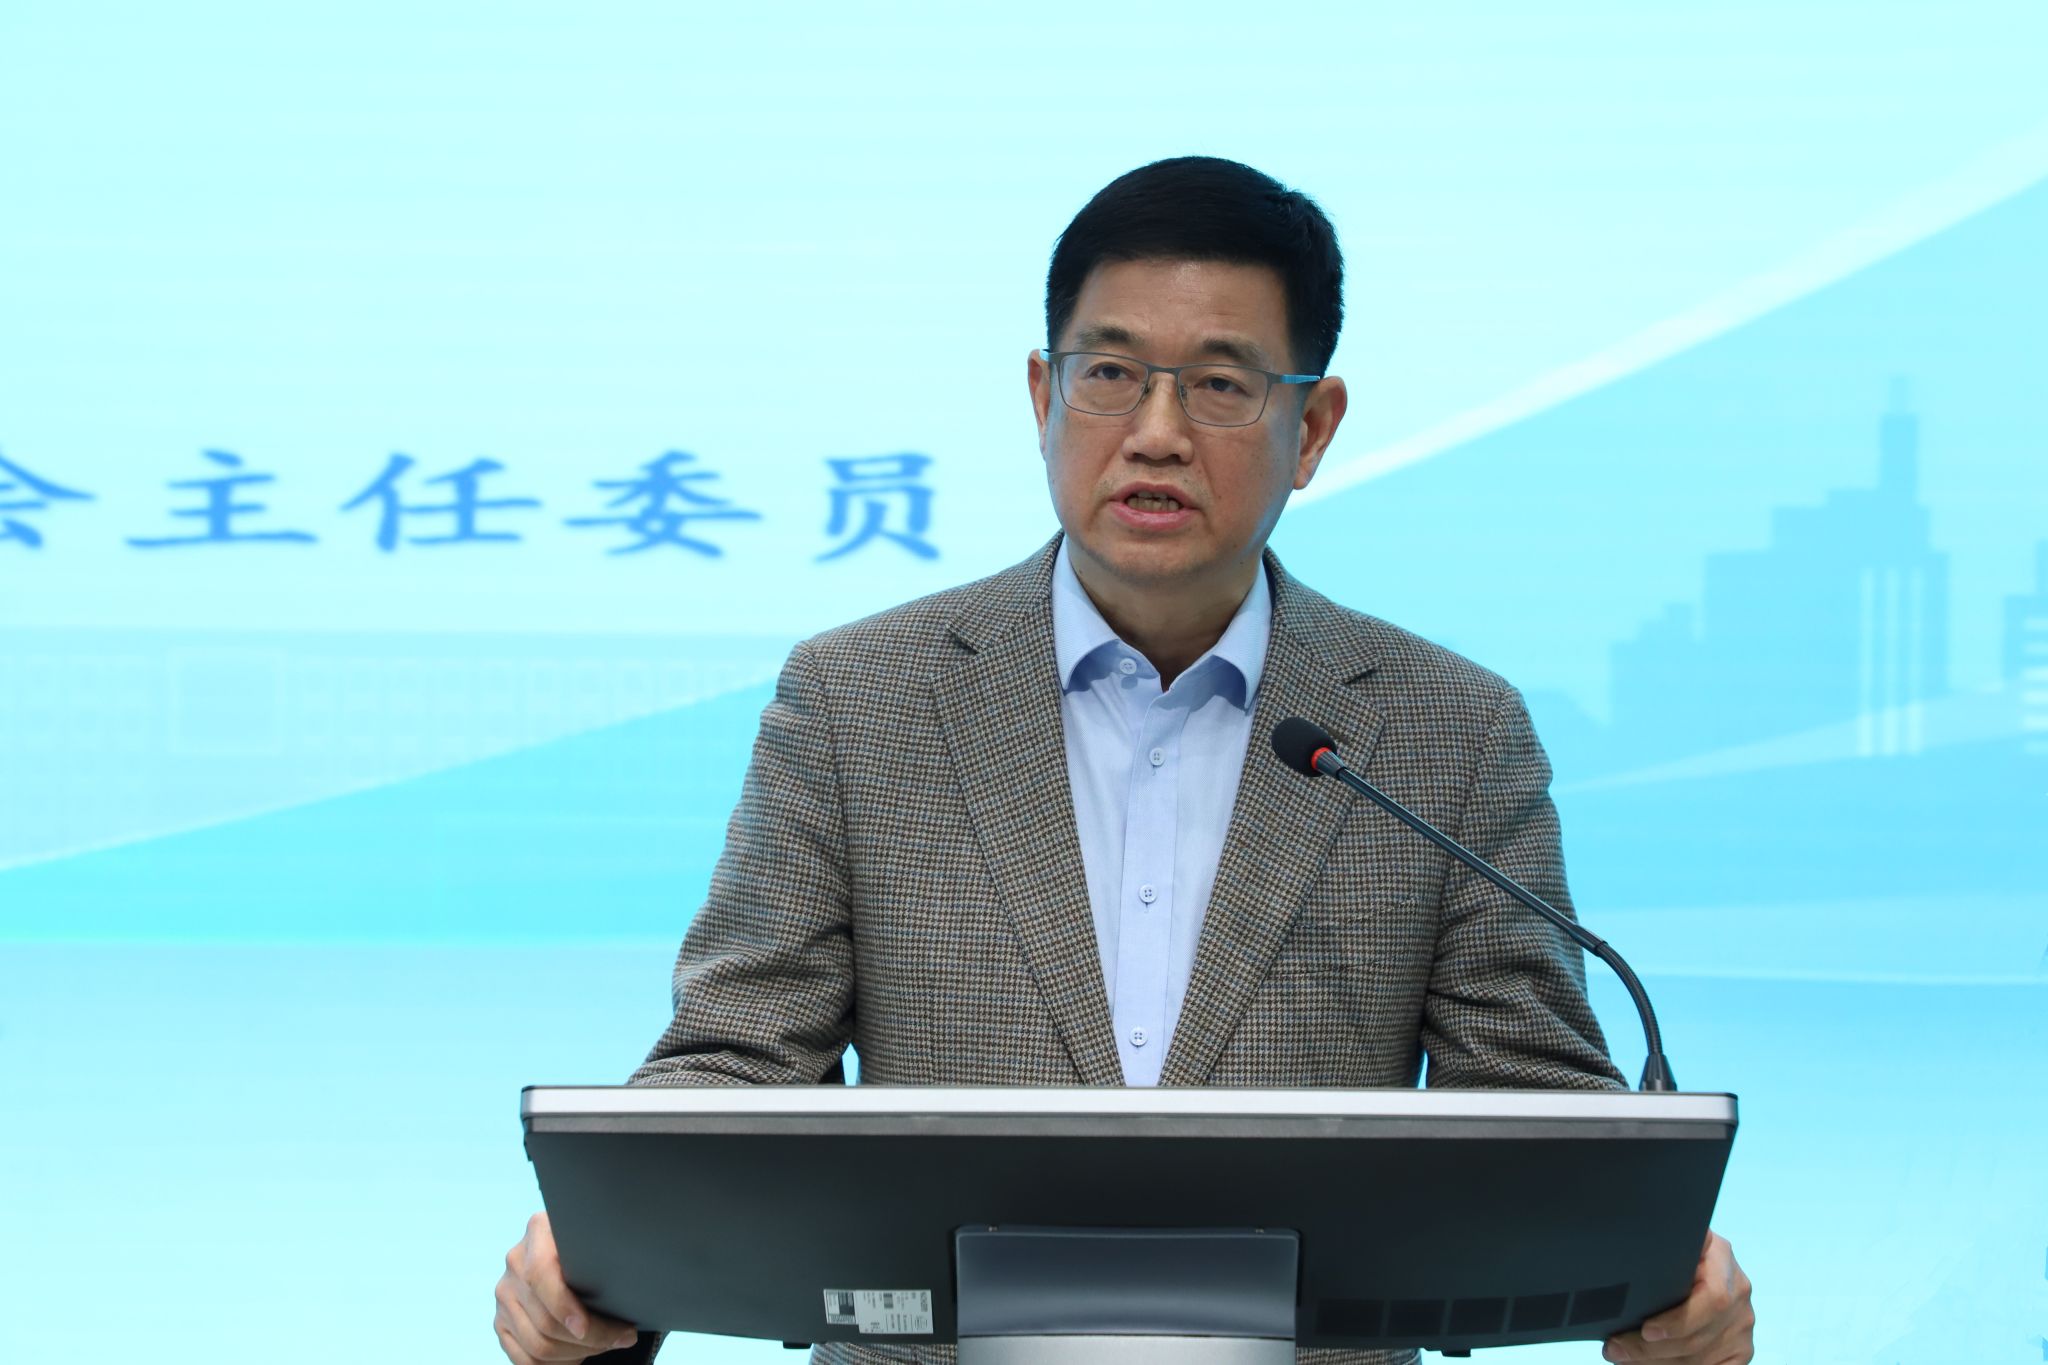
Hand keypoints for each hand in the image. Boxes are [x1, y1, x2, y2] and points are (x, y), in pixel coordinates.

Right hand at [495, 1211, 640, 1362]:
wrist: (569, 1249)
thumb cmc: (596, 1245)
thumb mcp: (598, 1238)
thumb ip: (603, 1255)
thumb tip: (628, 1299)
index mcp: (539, 1231)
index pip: (541, 1275)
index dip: (564, 1306)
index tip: (585, 1327)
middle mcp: (516, 1261)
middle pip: (545, 1319)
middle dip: (589, 1338)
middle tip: (623, 1337)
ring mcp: (505, 1293)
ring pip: (537, 1344)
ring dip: (576, 1354)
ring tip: (604, 1345)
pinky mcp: (502, 1321)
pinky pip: (524, 1359)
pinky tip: (578, 1357)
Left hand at [1603, 1229, 1752, 1363]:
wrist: (1693, 1265)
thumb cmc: (1667, 1253)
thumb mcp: (1663, 1243)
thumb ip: (1654, 1250)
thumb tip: (1619, 1271)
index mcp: (1720, 1254)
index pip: (1712, 1298)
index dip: (1679, 1321)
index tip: (1646, 1331)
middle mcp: (1738, 1287)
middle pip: (1699, 1334)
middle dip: (1652, 1348)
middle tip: (1615, 1349)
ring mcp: (1742, 1319)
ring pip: (1702, 1356)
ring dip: (1658, 1362)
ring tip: (1623, 1357)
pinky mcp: (1742, 1347)